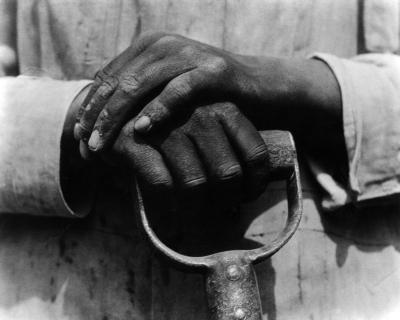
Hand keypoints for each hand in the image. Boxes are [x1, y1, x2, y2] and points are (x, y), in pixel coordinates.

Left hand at [75, 32, 344, 174]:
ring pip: (140, 85)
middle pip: (118, 82)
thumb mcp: (171, 94)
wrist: (261, 90)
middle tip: (84, 147)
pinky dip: (158, 110)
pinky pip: (179, 90)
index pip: (108, 79)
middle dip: (96, 117)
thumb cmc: (210, 99)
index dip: (90, 108)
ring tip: (100, 145)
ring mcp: (188, 55)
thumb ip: (142, 97)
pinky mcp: (213, 71)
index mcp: (150, 48)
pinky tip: (141, 129)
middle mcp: (164, 45)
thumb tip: (107, 120)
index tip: (79, 138)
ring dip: (116, 117)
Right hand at [112, 102, 268, 209]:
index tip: (246, 197)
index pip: (255, 153)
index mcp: (223, 107)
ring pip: (195, 183)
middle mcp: (199, 113)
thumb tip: (252, 187)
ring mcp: (167, 126)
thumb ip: (229, 145)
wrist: (116, 114)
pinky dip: (168, 203)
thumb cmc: (170, 126)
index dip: (255, 184)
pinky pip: (162, 184)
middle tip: (219, 212)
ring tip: (196, 216)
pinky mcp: (135, 140)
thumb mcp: (205, 124)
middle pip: (227, 173)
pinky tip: (170, 206)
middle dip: (226, 201)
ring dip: (197, 209)